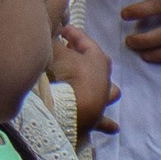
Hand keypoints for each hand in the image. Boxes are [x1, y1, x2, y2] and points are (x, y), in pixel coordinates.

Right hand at [50, 13, 115, 134]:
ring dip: (105, 91)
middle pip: (100, 66)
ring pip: (110, 94)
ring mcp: (101, 101)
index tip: (63, 30)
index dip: (74, 34)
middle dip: (88, 59)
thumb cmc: (64, 76)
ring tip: (104, 90)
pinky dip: (107, 124)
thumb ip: (51, 42)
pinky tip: (113, 129)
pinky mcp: (95, 121)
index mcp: (97, 60)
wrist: (69, 111)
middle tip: (72, 54)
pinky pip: (103, 122)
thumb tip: (47, 34)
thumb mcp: (54, 52)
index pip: (85, 42)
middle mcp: (103, 81)